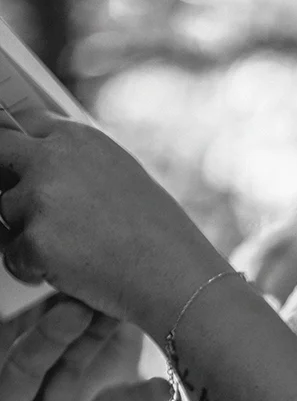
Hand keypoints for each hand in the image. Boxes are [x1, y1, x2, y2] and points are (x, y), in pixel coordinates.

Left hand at [0, 108, 224, 335]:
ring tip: (65, 253)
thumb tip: (51, 171)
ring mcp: (41, 196)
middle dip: (7, 178)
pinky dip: (33, 270)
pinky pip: (13, 255)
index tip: (20, 164)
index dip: (21, 147)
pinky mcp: (35, 238)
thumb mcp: (123, 178)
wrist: (174, 276)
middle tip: (25, 207)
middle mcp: (53, 158)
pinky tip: (68, 276)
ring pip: (6, 209)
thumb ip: (81, 165)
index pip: (26, 123)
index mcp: (79, 138)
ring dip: (25, 232)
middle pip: (0, 152)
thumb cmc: (161, 238)